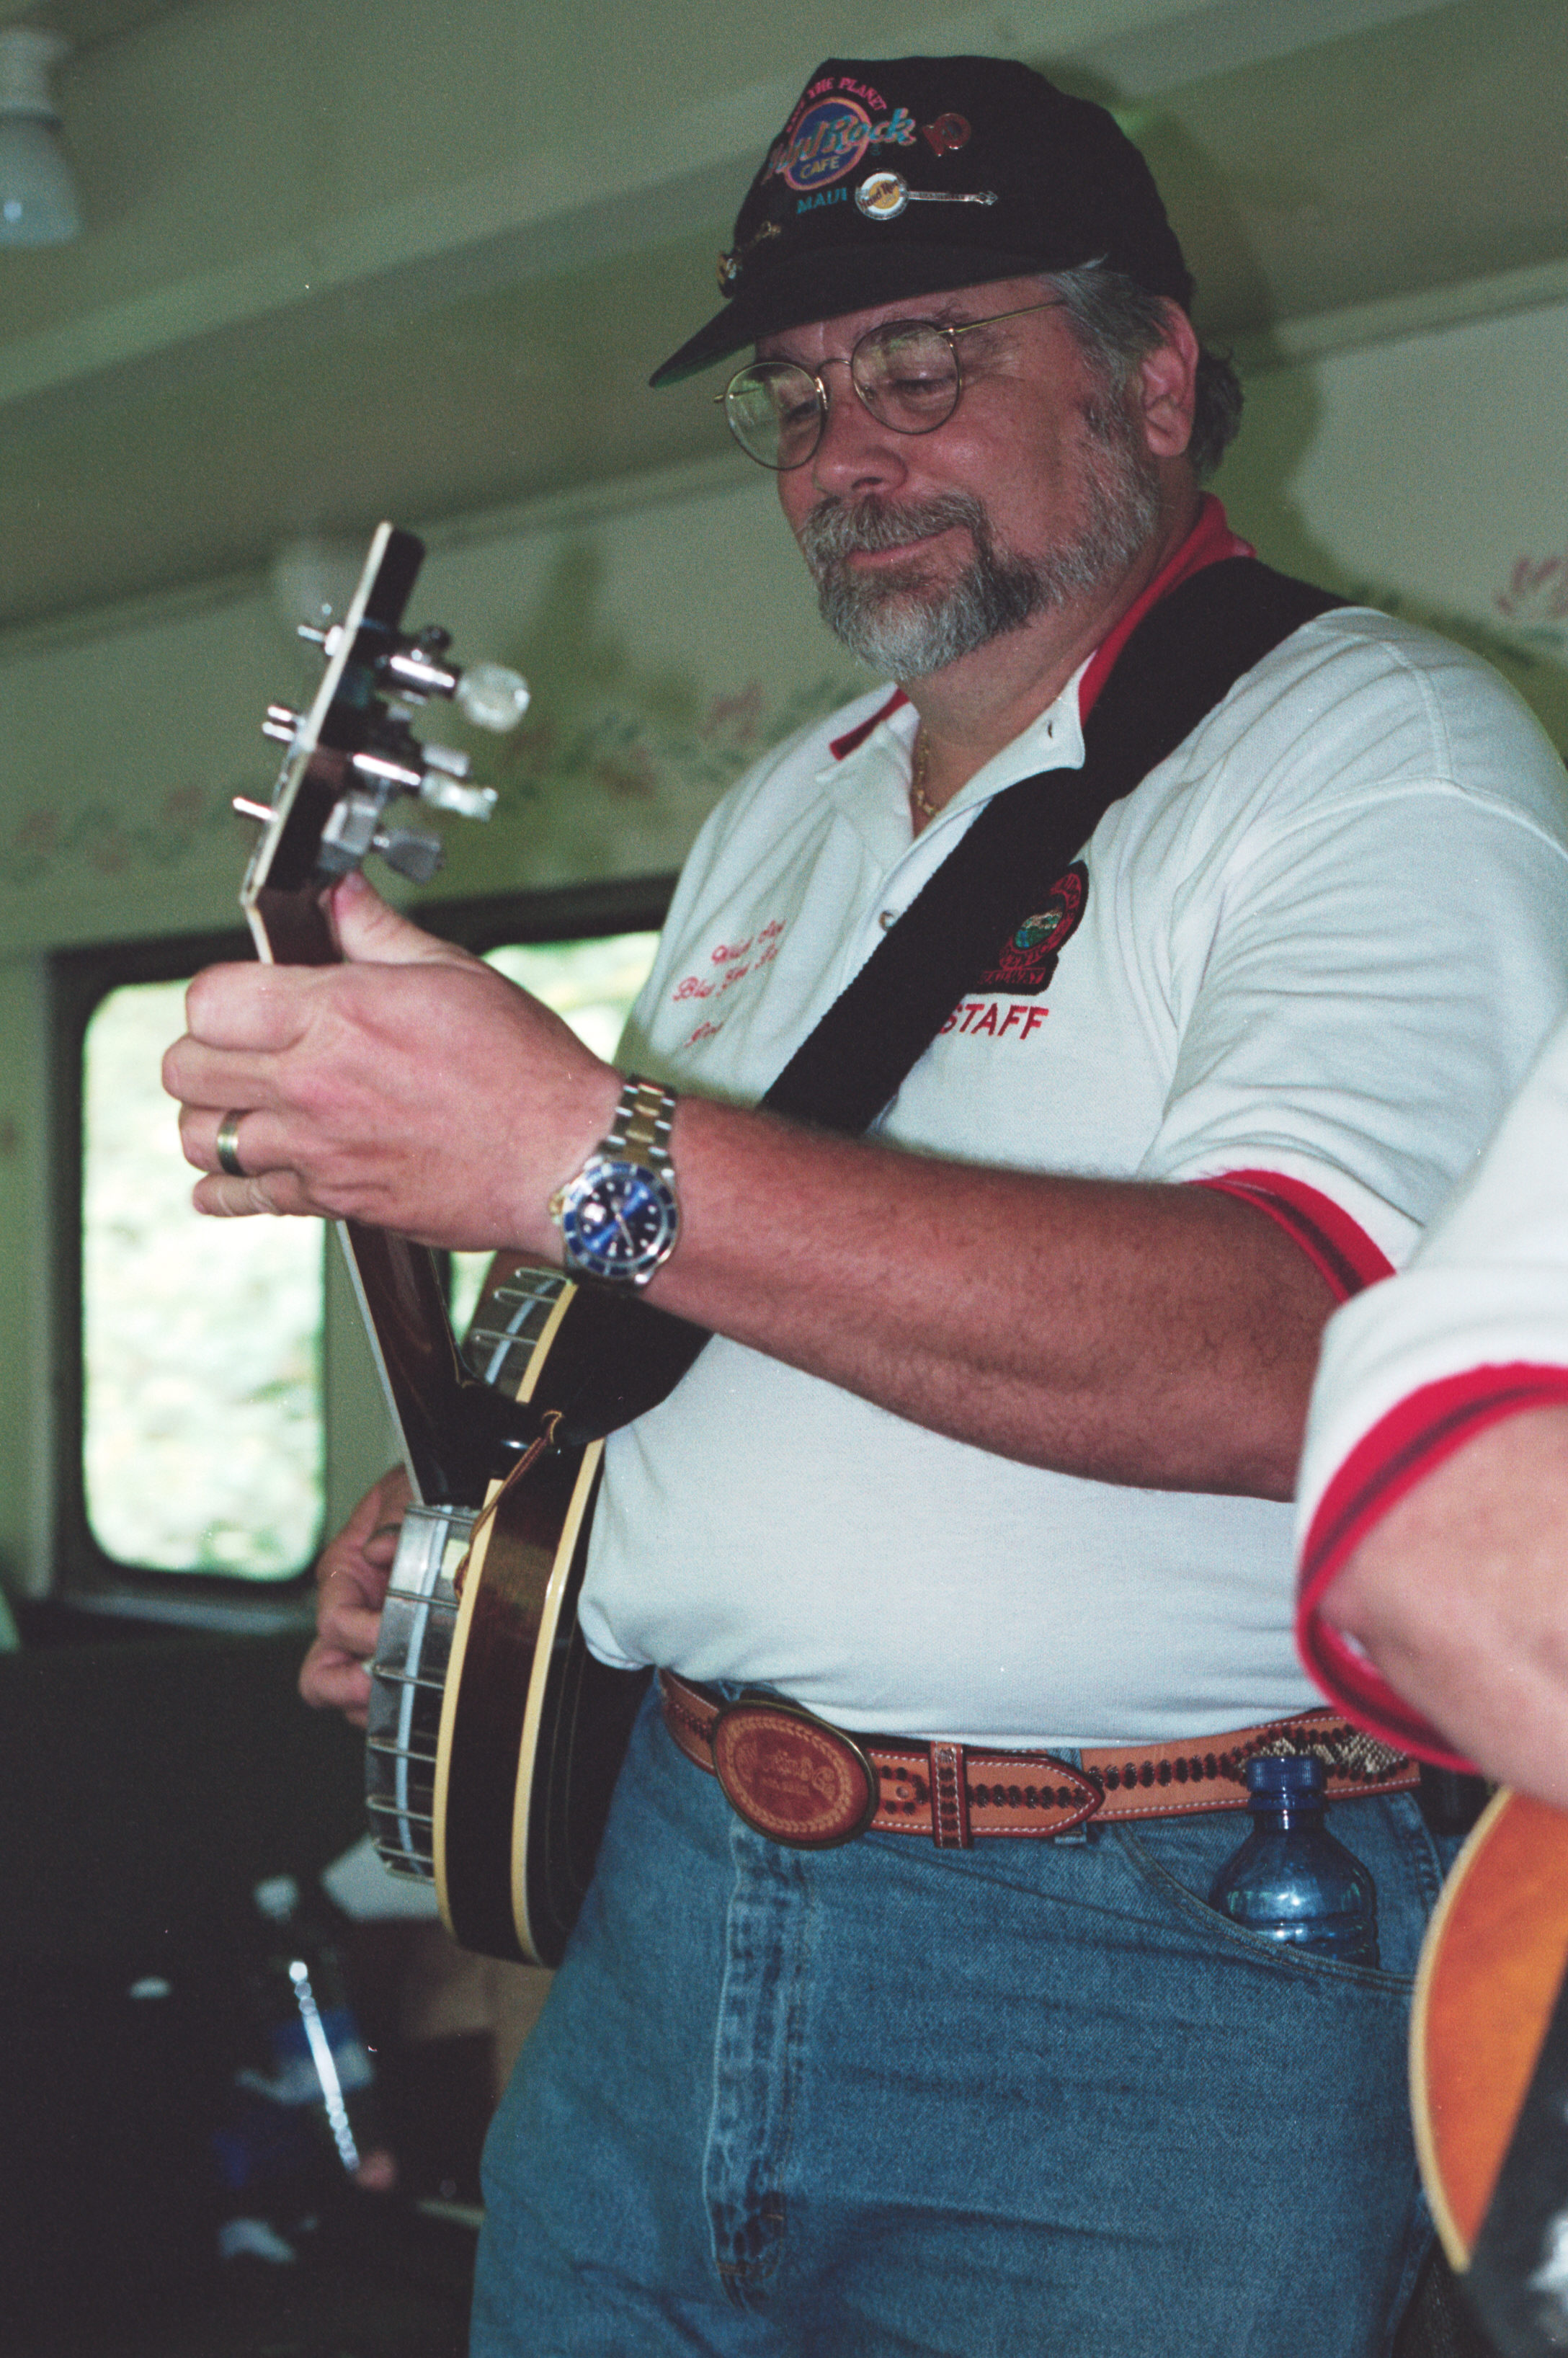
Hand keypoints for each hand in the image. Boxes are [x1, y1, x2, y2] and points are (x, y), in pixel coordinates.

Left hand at [162, 871, 620, 1250]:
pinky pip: (241, 1199)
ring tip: (245, 1105)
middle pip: (187, 1068)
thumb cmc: (526, 1072)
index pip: (210, 999)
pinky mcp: (333, 1200)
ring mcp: (317, 1150)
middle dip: (205, 1052)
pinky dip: (227, 1188)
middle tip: (241, 1048)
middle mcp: (314, 1086)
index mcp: (338, 1016)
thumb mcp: (455, 973)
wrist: (565, 1161)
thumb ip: (377, 932)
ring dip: (212, 1118)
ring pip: (201, 1138)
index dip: (223, 993)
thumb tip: (339, 896)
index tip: (247, 997)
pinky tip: (242, 1172)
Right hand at [299, 1465, 411, 1726]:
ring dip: (372, 1701)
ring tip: (401, 1700)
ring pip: (352, 1691)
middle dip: (343, 1687)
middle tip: (374, 1688)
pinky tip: (421, 1701)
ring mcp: (375, 1634)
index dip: (356, 1634)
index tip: (385, 1635)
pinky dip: (397, 1701)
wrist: (455, 1487)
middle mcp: (352, 1609)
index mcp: (344, 1572)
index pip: (333, 1621)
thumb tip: (378, 1550)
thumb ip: (392, 1520)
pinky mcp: (404, 1648)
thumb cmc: (421, 1488)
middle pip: (321, 1671)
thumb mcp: (405, 1493)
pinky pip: (387, 1691)